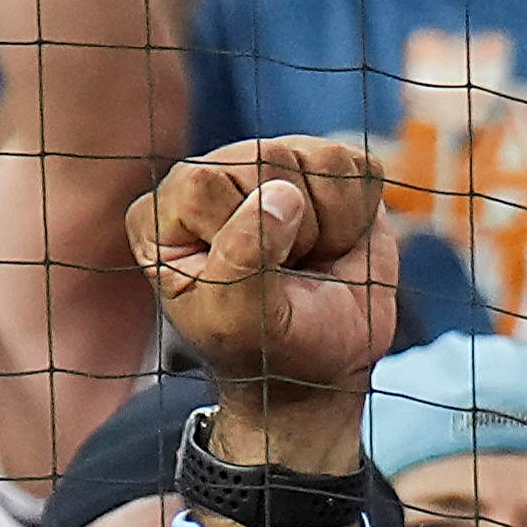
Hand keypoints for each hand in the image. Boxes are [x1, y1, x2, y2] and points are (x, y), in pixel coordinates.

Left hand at [135, 140, 395, 462]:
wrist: (321, 365)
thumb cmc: (268, 348)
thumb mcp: (240, 319)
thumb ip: (244, 258)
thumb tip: (282, 193)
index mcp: (168, 212)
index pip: (206, 183)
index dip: (243, 233)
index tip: (248, 280)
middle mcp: (216, 176)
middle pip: (270, 161)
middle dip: (295, 230)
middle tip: (287, 272)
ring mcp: (272, 166)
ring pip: (321, 162)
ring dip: (331, 226)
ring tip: (310, 259)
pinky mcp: (325, 168)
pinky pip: (357, 167)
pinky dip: (359, 215)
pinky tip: (335, 243)